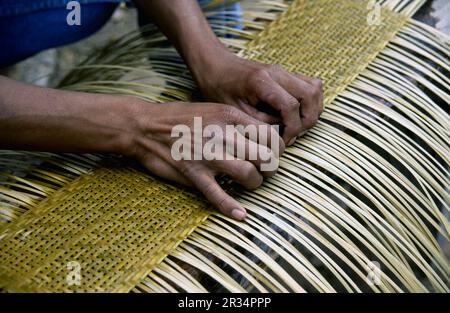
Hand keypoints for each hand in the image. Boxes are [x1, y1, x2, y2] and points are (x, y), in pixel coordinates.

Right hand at [125, 100, 284, 219]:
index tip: (272, 153)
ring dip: (255, 183)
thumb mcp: (212, 109)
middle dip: (271, 167)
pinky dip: (230, 207)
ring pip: (248, 174)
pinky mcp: (193, 174)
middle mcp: (222, 135)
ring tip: (252, 182)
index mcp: (229, 116)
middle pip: (264, 156)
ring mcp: (207, 156)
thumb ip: (237, 121)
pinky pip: (217, 194)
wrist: (145, 126)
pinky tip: (240, 214)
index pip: (269, 134)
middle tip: (265, 169)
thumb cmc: (180, 117)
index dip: (277, 148)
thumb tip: (262, 135)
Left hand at [191, 46, 323, 145]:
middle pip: (311, 95)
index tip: (282, 140)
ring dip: (312, 110)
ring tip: (296, 126)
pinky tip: (296, 115)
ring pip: (316, 88)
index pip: (291, 106)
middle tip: (292, 134)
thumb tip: (282, 135)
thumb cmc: (219, 88)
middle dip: (307, 120)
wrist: (214, 65)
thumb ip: (259, 123)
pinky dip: (310, 102)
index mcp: (261, 81)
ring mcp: (284, 71)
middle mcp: (277, 72)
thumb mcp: (234, 112)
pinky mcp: (286, 73)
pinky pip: (310, 85)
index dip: (292, 128)